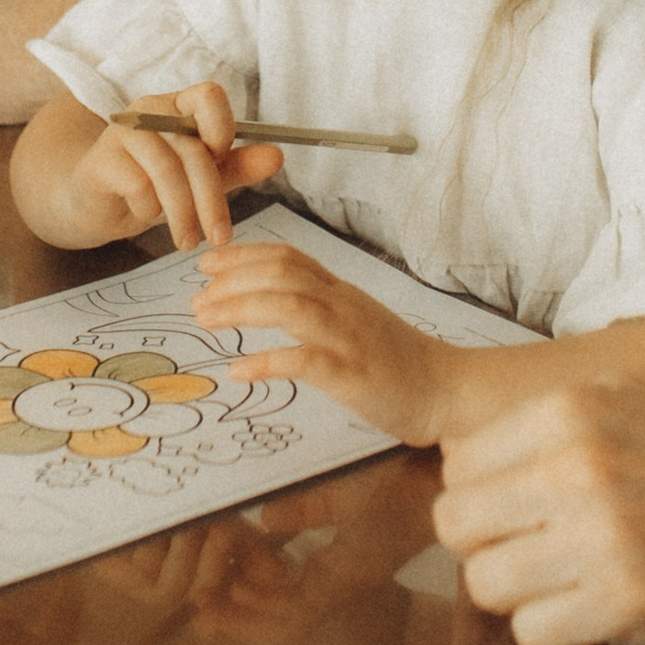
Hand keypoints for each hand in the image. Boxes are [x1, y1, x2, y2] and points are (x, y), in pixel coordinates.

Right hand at [65, 80, 284, 249]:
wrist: (99, 206)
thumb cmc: (154, 187)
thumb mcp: (200, 179)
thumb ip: (238, 166)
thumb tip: (278, 157)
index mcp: (179, 106)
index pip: (209, 95)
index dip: (223, 127)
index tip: (223, 161)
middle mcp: (151, 111)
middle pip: (193, 148)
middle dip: (211, 199)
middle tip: (219, 237)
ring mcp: (123, 133)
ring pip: (167, 170)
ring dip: (183, 213)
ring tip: (188, 241)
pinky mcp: (101, 160)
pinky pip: (137, 185)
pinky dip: (149, 209)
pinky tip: (146, 216)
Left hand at [195, 236, 447, 443]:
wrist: (447, 389)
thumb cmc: (397, 360)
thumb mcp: (355, 320)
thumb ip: (318, 304)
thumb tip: (268, 297)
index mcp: (341, 292)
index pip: (289, 257)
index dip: (244, 255)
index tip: (207, 262)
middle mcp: (343, 306)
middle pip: (282, 274)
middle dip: (232, 280)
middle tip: (197, 298)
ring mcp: (350, 338)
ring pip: (290, 306)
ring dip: (241, 309)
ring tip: (207, 320)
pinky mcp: (354, 374)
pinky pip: (306, 360)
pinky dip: (269, 361)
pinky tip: (240, 369)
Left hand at [433, 383, 644, 644]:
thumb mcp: (628, 397)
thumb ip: (547, 423)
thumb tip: (468, 456)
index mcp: (571, 410)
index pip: (458, 465)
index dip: (482, 493)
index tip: (511, 505)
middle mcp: (577, 469)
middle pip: (457, 524)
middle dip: (486, 541)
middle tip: (528, 546)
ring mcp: (603, 539)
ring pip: (485, 585)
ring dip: (516, 590)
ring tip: (560, 578)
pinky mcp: (630, 604)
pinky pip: (535, 633)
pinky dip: (555, 629)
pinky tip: (590, 605)